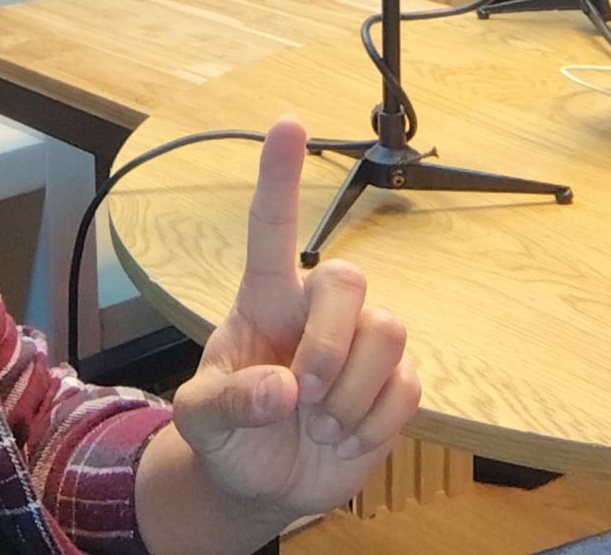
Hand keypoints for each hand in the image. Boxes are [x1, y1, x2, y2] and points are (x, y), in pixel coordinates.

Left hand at [164, 117, 420, 522]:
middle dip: (330, 344)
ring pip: (389, 331)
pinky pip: (409, 386)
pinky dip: (373, 424)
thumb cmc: (228, 436)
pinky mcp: (394, 384)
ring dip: (352, 394)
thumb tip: (284, 389)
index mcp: (264, 302)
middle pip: (349, 279)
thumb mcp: (201, 424)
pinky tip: (345, 438)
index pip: (272, 230)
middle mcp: (317, 312)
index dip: (280, 177)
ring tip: (321, 425)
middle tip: (305, 396)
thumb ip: (228, 402)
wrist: (263, 487)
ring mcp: (360, 346)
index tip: (288, 124)